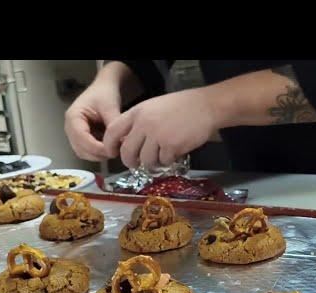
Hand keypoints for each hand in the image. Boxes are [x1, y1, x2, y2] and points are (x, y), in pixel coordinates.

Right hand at [64, 82, 121, 161]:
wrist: (103, 89)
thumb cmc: (103, 94)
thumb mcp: (110, 108)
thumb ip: (113, 126)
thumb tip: (119, 143)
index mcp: (73, 117)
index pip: (81, 138)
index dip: (96, 148)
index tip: (111, 150)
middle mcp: (70, 127)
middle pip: (80, 149)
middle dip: (98, 154)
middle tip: (115, 152)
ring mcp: (74, 134)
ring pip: (83, 153)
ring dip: (98, 155)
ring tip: (113, 150)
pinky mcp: (81, 138)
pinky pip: (87, 151)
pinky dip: (98, 153)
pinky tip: (109, 148)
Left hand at [103, 88, 217, 169]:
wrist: (206, 106)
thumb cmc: (181, 107)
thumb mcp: (153, 108)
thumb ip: (139, 123)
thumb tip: (127, 143)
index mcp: (137, 112)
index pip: (113, 131)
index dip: (109, 145)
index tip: (112, 153)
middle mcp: (144, 124)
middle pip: (127, 152)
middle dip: (130, 162)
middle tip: (135, 164)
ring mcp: (158, 135)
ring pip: (146, 160)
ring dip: (153, 162)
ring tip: (161, 156)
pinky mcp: (171, 146)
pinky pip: (163, 161)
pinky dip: (168, 160)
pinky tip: (175, 151)